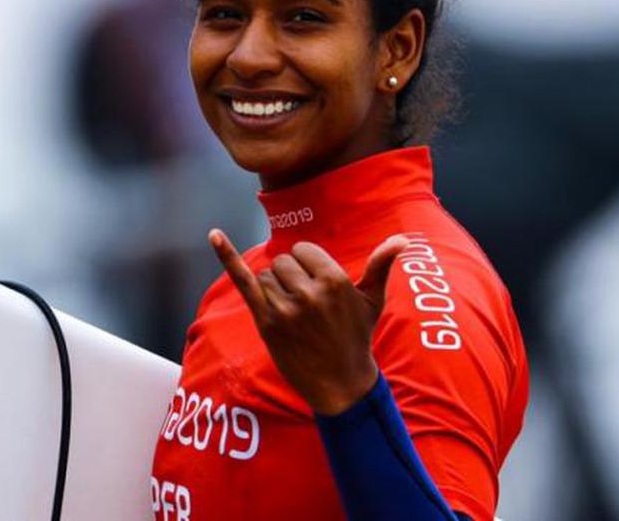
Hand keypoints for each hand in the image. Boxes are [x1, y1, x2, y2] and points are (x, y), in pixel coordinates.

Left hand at [208, 229, 408, 415]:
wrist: (340, 383)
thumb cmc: (356, 337)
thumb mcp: (373, 301)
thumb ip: (381, 265)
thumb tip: (403, 239)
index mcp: (335, 280)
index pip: (303, 251)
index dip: (307, 266)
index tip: (316, 286)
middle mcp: (309, 292)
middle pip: (283, 262)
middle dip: (290, 277)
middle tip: (306, 306)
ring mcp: (285, 308)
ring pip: (266, 276)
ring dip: (275, 290)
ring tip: (294, 315)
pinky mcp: (266, 322)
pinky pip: (243, 281)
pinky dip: (227, 256)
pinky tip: (214, 235)